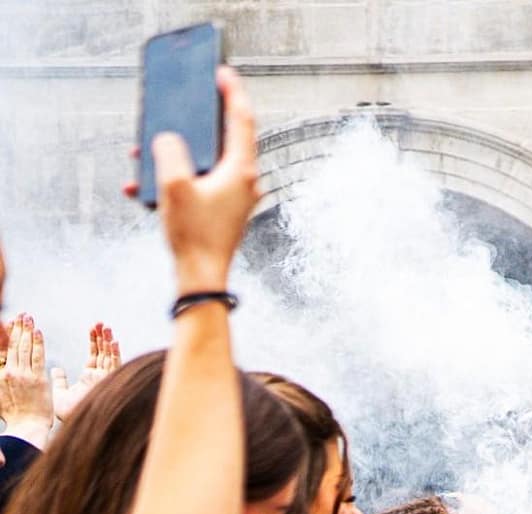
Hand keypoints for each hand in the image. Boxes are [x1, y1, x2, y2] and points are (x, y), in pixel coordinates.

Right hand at [0, 314, 53, 444]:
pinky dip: (37, 343)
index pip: (2, 349)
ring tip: (29, 318)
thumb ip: (2, 378)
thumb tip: (4, 367)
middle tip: (21, 315)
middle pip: (12, 345)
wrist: (26, 427)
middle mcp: (9, 372)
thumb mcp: (1, 394)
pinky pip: (37, 357)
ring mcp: (23, 375)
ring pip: (24, 348)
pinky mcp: (37, 379)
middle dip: (16, 328)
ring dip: (26, 331)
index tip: (8, 322)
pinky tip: (38, 332)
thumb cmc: (15, 414)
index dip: (6, 335)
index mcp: (0, 375)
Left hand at [50, 323, 119, 419]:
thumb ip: (59, 380)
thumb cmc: (69, 412)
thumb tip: (56, 369)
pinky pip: (114, 365)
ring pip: (110, 357)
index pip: (95, 356)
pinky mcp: (109, 382)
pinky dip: (114, 353)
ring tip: (106, 327)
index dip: (94, 342)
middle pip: (104, 353)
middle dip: (102, 338)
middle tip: (101, 323)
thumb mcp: (59, 393)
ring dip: (109, 342)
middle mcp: (101, 377)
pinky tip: (113, 341)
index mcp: (90, 378)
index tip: (92, 329)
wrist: (76, 422)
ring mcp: (106, 379)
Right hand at [136, 66, 260, 292]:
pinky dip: (173, 179)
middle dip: (196, 122)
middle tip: (186, 103)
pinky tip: (143, 186)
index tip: (222, 72)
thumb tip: (167, 139)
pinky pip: (196, 183)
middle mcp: (244, 181)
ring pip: (205, 161)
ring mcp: (235, 196)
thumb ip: (169, 152)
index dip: (232, 92)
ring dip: (175, 154)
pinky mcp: (222, 209)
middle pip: (223, 138)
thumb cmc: (194, 236)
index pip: (241, 120)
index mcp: (240, 170)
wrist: (202, 278)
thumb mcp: (173, 186)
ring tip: (146, 152)